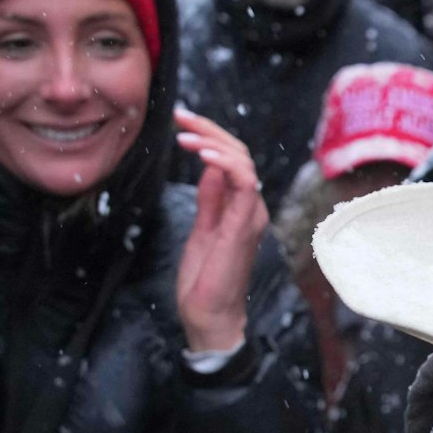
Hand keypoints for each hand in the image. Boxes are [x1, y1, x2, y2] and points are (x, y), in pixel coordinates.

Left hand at [174, 106, 267, 352]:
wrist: (209, 316)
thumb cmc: (205, 280)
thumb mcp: (202, 230)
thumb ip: (209, 200)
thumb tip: (208, 167)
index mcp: (242, 207)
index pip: (232, 160)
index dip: (210, 136)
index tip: (182, 121)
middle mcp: (252, 208)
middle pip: (238, 154)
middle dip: (209, 129)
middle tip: (180, 116)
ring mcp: (251, 216)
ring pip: (243, 162)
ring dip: (213, 142)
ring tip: (184, 134)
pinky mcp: (244, 226)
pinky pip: (243, 184)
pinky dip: (224, 164)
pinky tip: (202, 154)